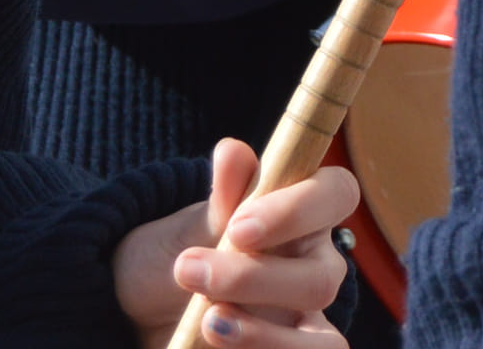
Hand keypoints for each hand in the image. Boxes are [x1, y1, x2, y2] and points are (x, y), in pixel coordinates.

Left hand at [114, 138, 359, 348]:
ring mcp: (304, 323)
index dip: (298, 209)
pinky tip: (210, 347)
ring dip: (263, 337)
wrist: (145, 311)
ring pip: (322, 342)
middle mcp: (314, 268)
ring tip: (207, 324)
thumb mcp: (189, 225)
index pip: (337, 194)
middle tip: (189, 271)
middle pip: (323, 278)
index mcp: (303, 217)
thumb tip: (232, 152)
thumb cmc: (182, 254)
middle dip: (254, 279)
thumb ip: (220, 196)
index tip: (239, 226)